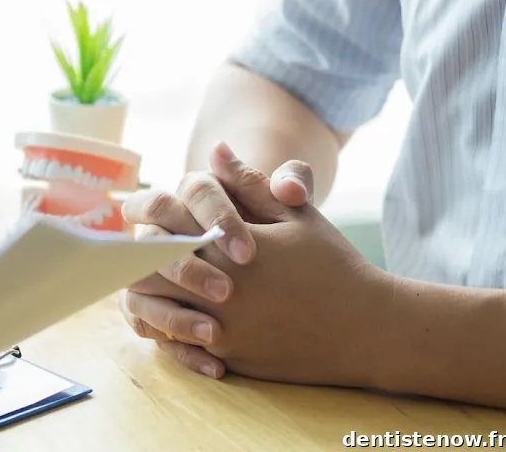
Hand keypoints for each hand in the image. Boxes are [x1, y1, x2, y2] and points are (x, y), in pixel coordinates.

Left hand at [123, 148, 392, 386]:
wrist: (369, 329)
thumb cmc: (333, 265)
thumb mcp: (296, 216)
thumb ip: (250, 183)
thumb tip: (216, 150)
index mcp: (233, 246)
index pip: (167, 228)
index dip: (152, 221)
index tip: (150, 218)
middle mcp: (222, 288)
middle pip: (148, 271)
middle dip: (138, 260)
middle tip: (136, 253)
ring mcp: (223, 327)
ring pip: (156, 311)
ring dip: (148, 297)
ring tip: (148, 285)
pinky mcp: (229, 356)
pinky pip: (177, 345)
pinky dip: (166, 330)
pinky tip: (171, 317)